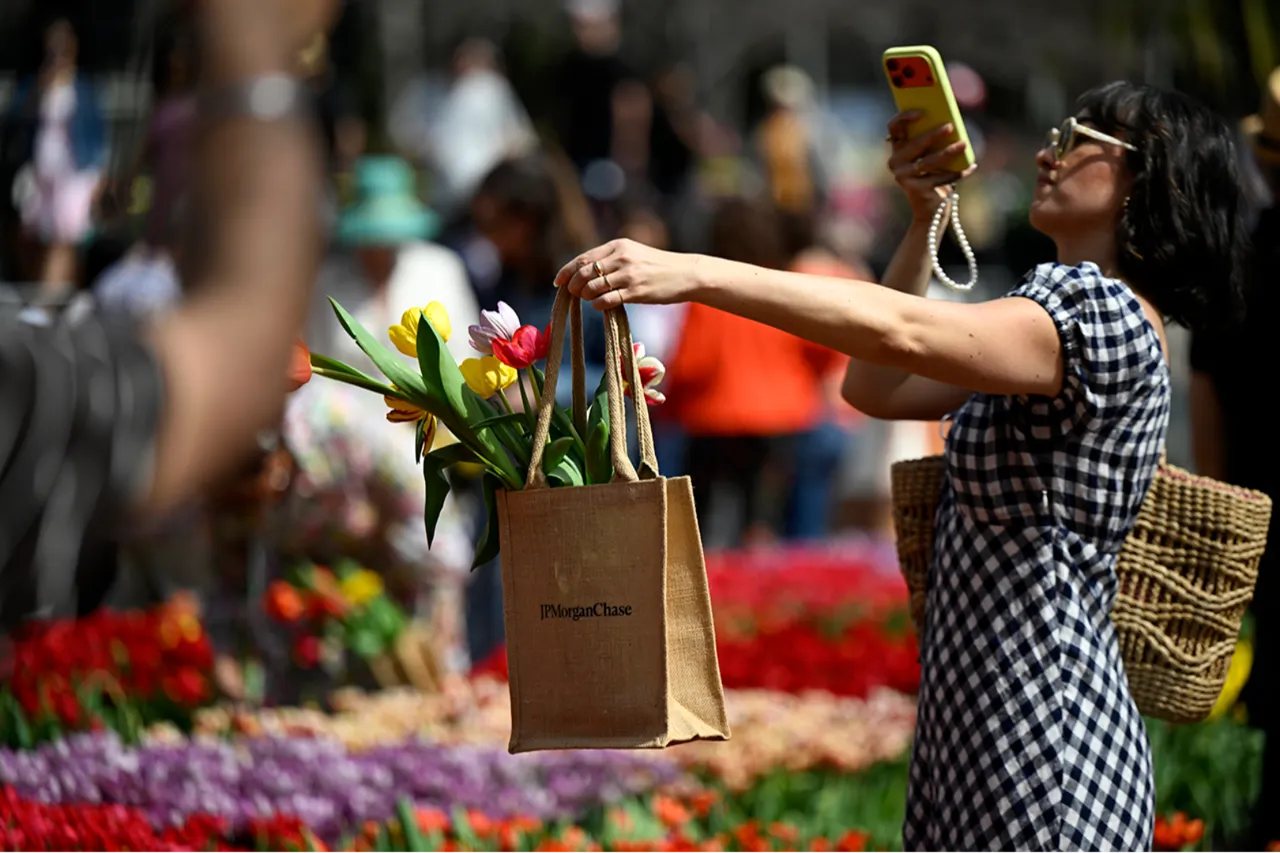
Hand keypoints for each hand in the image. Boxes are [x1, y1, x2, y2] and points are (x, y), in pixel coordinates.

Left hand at [555, 238, 699, 309]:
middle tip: (574, 294)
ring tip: (590, 299)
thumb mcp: (634, 253)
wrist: (686, 274)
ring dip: (585, 296)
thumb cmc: (658, 267)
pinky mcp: (636, 292)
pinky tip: (601, 305)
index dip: (567, 271)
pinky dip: (598, 305)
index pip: (584, 258)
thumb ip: (611, 259)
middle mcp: (621, 257)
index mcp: (618, 245)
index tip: (558, 282)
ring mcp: (628, 275)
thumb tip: (584, 272)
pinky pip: (606, 300)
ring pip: (592, 287)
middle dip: (574, 286)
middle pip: (584, 272)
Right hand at [886, 110, 976, 221]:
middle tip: (950, 126)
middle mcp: (896, 162)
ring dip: (948, 152)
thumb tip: (951, 122)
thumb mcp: (931, 154)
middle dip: (934, 135)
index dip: (904, 117)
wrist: (930, 208)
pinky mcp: (916, 190)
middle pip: (915, 144)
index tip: (922, 112)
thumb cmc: (934, 175)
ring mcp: (904, 177)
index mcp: (898, 148)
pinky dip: (957, 172)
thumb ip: (934, 140)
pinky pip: (939, 178)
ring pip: (928, 162)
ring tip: (963, 145)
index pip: (894, 128)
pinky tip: (971, 166)